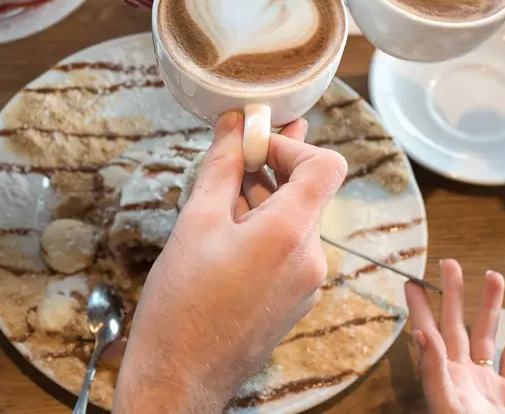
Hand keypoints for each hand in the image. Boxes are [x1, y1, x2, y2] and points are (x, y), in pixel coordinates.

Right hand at [113, 111, 347, 412]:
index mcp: (291, 234)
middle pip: (308, 191)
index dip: (293, 145)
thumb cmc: (182, 305)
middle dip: (272, 168)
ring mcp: (306, 282)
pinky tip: (228, 229)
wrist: (179, 379)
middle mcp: (310, 258)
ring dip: (265, 198)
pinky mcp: (295, 299)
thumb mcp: (196, 221)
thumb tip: (234, 124)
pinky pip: (289, 247)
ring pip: (296, 219)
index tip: (256, 144)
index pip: (326, 165)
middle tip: (238, 153)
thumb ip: (222, 166)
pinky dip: (266, 228)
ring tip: (224, 191)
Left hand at [406, 260, 504, 413]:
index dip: (420, 309)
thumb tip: (420, 334)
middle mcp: (462, 376)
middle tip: (450, 263)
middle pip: (456, 326)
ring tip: (493, 276)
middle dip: (454, 295)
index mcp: (443, 378)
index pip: (427, 333)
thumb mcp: (448, 406)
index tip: (412, 282)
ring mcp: (488, 384)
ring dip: (491, 306)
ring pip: (488, 335)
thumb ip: (434, 372)